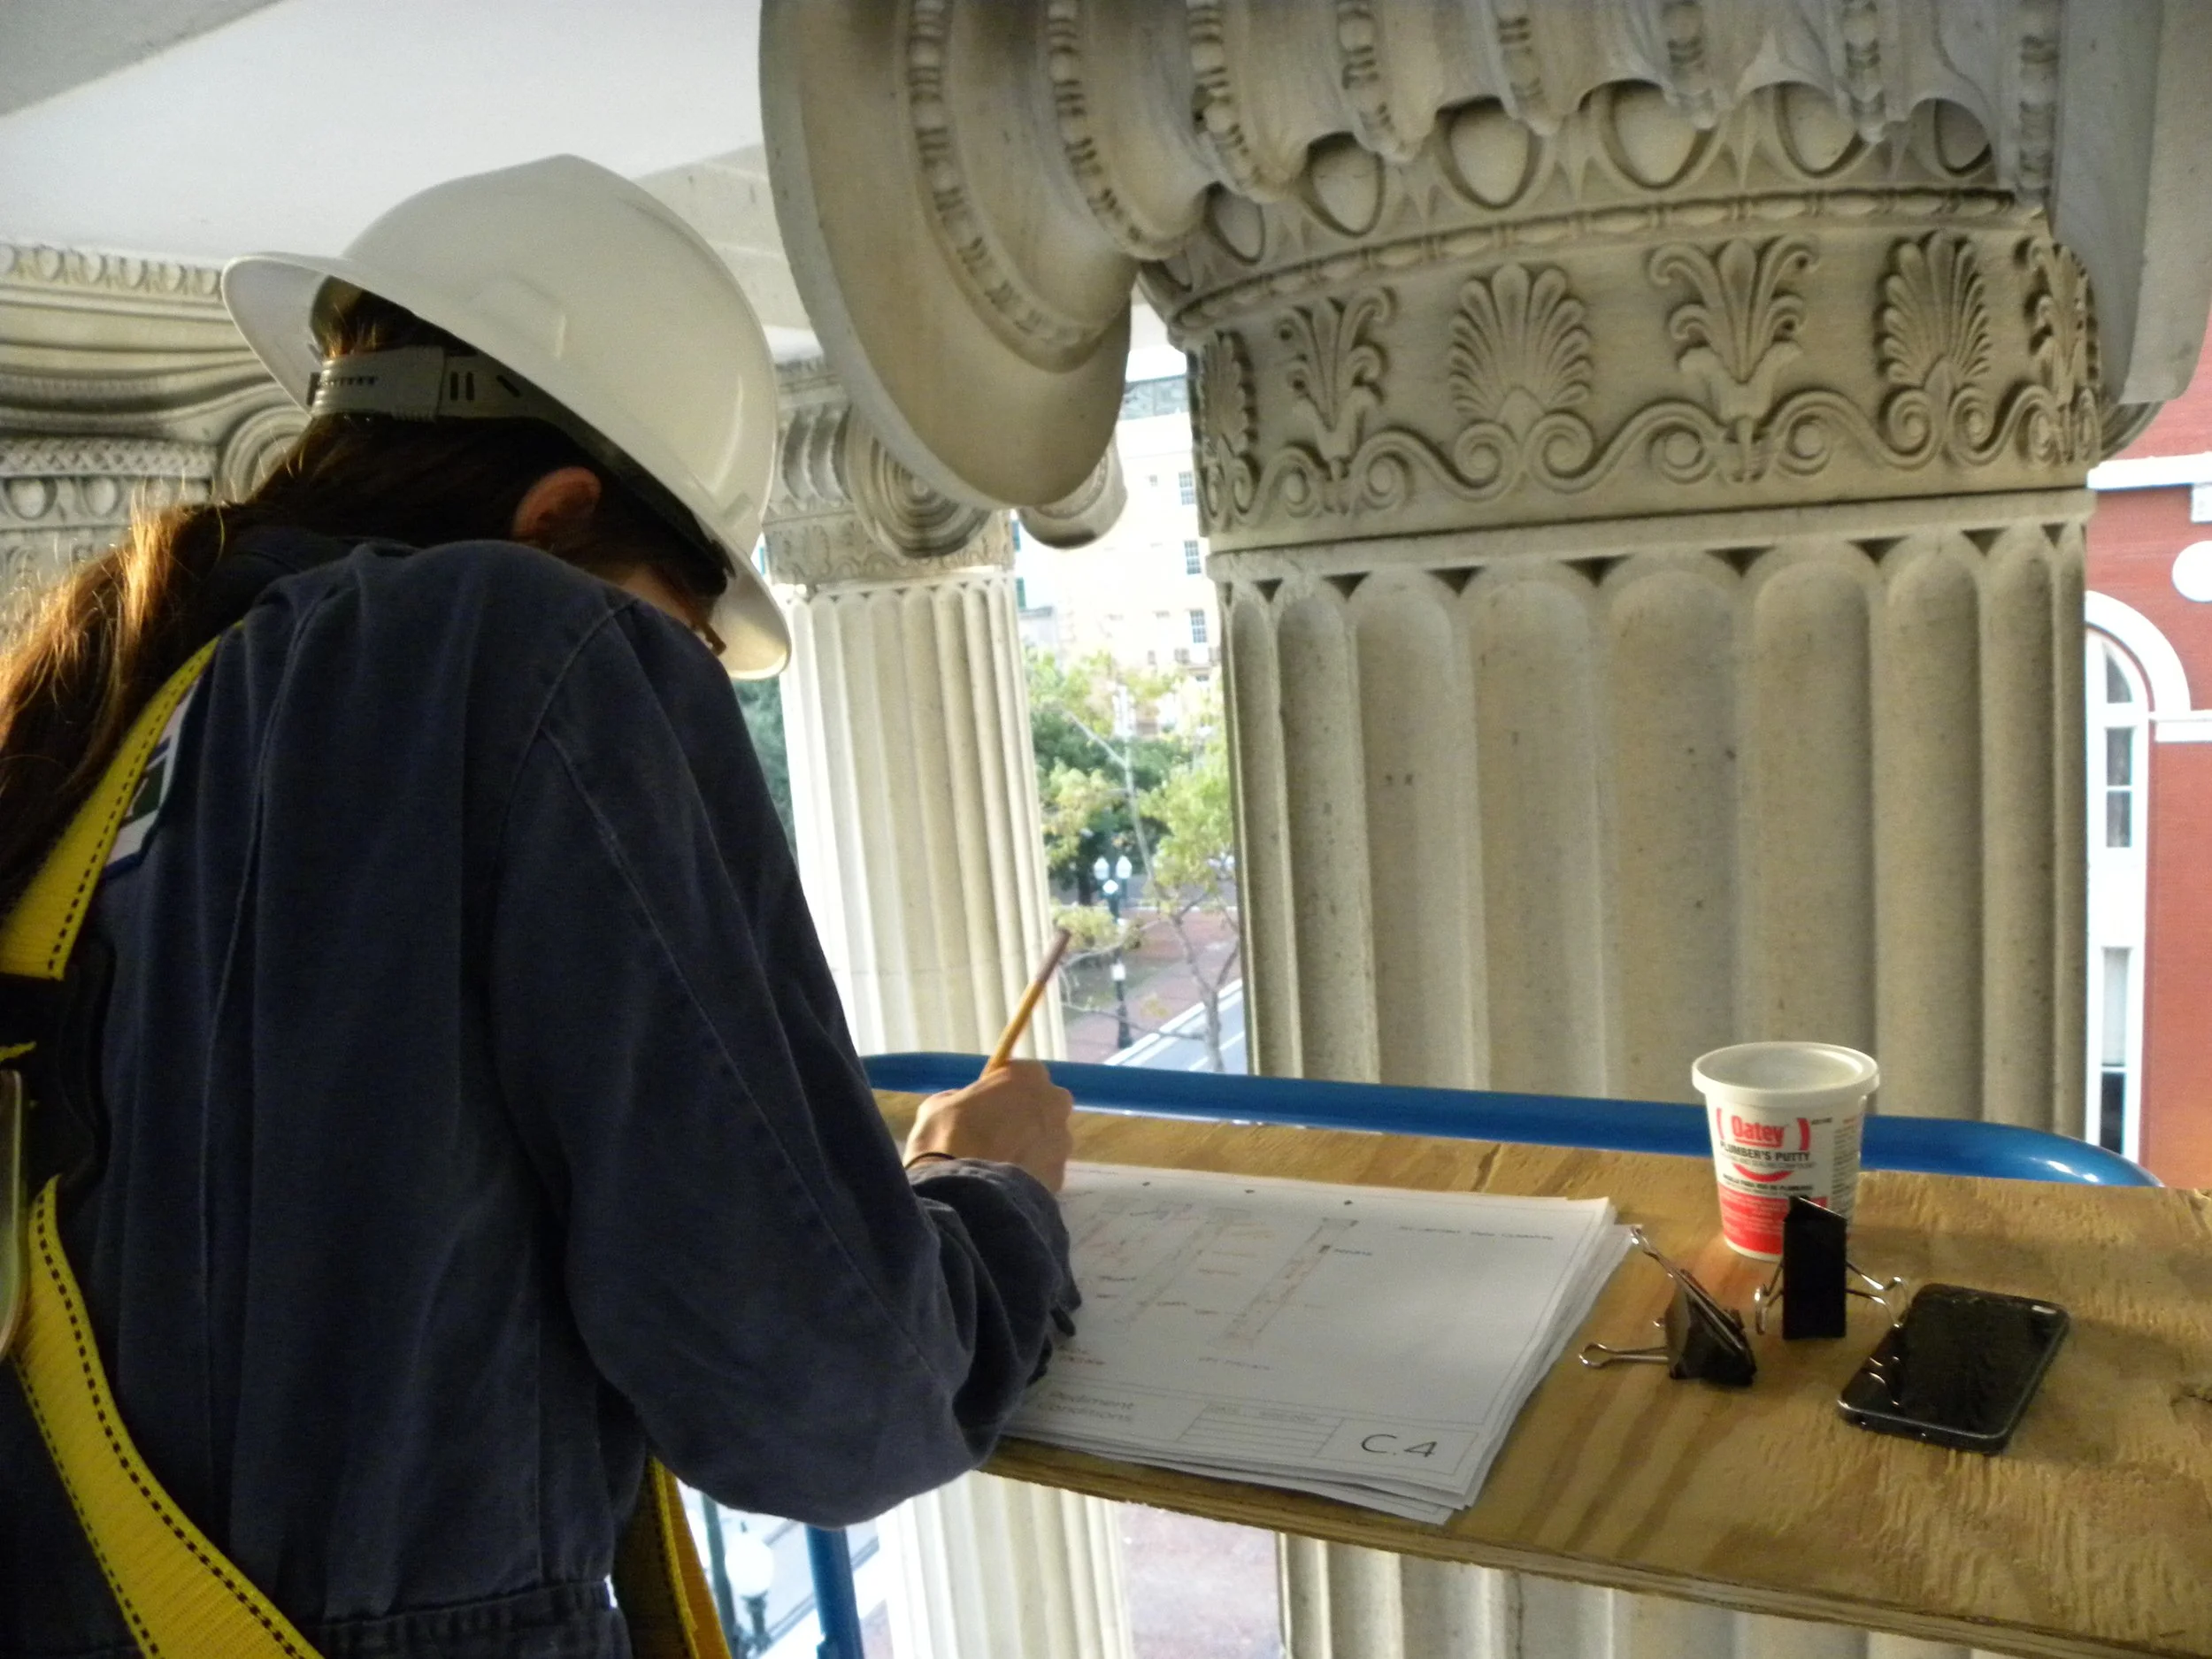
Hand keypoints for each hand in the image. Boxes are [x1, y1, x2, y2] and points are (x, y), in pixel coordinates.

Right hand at [903, 1061, 1074, 1192]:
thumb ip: (962, 1098)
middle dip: (1025, 1117)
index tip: (988, 1104)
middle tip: (994, 1134)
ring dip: (1029, 1148)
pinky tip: (1003, 1185)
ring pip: (1046, 1141)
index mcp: (1029, 1076)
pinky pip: (1043, 1171)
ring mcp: (1061, 1142)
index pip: (1024, 1074)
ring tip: (997, 1165)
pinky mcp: (1061, 1176)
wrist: (962, 1194)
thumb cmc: (947, 1136)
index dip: (1005, 1090)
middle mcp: (1055, 1104)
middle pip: (1044, 1106)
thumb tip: (968, 1106)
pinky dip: (1029, 1176)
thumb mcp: (939, 1104)